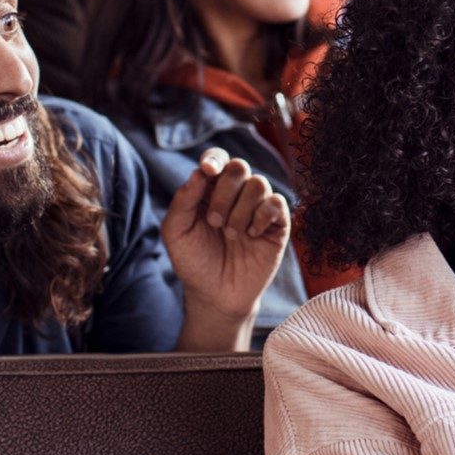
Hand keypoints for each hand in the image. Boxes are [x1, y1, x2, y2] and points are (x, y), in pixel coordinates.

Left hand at [162, 148, 290, 328]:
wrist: (216, 295)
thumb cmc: (195, 262)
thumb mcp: (176, 233)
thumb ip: (183, 201)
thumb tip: (200, 172)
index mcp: (210, 190)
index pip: (217, 159)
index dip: (214, 158)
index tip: (208, 171)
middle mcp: (236, 194)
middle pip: (239, 166)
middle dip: (224, 193)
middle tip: (214, 222)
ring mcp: (258, 207)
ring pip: (258, 183)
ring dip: (241, 210)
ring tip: (231, 235)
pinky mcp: (277, 223)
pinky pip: (276, 203)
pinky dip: (261, 217)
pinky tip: (252, 236)